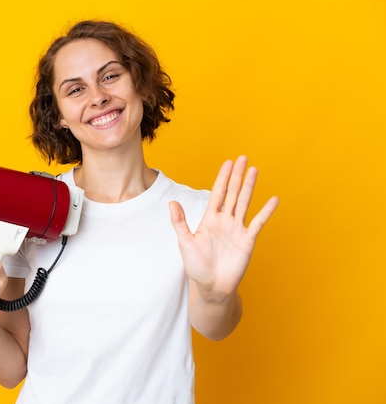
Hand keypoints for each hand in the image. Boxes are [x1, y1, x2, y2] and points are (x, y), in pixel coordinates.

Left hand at [169, 156, 278, 299]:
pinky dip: (266, 211)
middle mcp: (225, 221)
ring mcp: (237, 229)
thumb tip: (172, 202)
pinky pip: (258, 223)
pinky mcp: (248, 240)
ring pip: (244, 203)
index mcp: (210, 219)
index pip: (218, 193)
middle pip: (232, 193)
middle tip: (243, 158)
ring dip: (249, 187)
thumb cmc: (196, 267)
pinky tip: (273, 200)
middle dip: (237, 175)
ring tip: (254, 170)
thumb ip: (180, 222)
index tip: (227, 162)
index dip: (222, 178)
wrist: (212, 287)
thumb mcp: (185, 243)